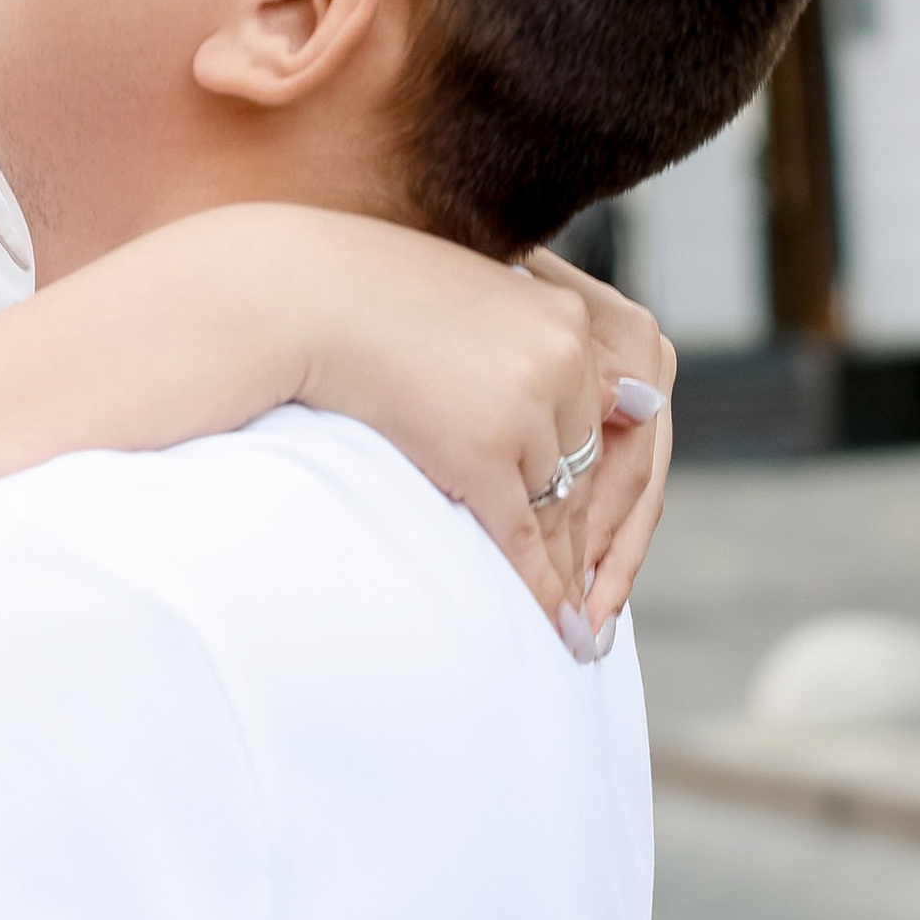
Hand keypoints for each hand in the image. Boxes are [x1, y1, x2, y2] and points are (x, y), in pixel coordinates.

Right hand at [280, 214, 670, 641]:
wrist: (304, 297)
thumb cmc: (368, 299)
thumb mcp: (470, 309)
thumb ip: (525, 351)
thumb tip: (616, 401)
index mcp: (568, 316)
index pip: (595, 418)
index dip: (594, 484)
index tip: (597, 532)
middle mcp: (563, 357)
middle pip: (584, 466)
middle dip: (585, 536)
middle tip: (596, 597)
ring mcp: (527, 405)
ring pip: (558, 506)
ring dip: (565, 568)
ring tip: (576, 618)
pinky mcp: (485, 451)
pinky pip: (523, 536)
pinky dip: (539, 586)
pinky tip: (553, 622)